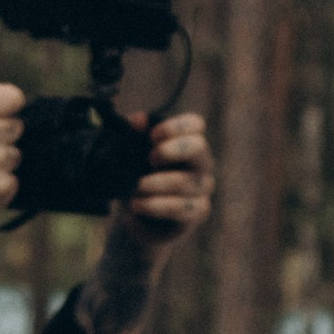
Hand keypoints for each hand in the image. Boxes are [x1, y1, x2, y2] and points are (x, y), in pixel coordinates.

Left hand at [119, 113, 214, 248]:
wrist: (140, 213)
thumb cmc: (139, 175)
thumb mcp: (131, 154)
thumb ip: (135, 135)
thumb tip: (138, 120)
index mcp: (188, 141)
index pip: (196, 124)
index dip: (175, 127)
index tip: (152, 136)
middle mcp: (201, 162)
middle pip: (198, 147)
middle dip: (171, 151)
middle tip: (150, 159)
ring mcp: (203, 186)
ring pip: (184, 182)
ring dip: (155, 184)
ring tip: (135, 188)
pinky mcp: (199, 210)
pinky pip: (179, 207)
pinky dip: (154, 206)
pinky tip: (137, 204)